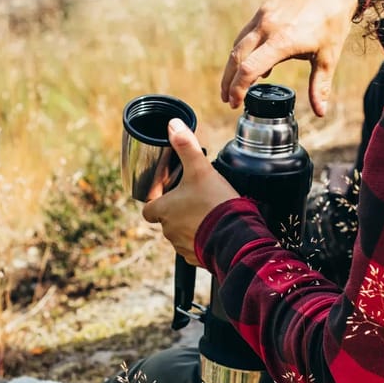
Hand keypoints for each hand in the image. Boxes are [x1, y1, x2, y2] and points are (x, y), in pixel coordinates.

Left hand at [142, 119, 238, 263]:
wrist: (236, 236)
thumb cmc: (215, 204)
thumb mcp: (200, 169)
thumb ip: (186, 146)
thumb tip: (173, 124)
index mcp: (164, 210)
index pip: (148, 208)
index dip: (156, 200)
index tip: (167, 195)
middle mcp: (169, 230)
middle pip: (166, 220)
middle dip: (178, 212)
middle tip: (196, 200)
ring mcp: (182, 246)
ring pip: (180, 235)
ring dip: (190, 226)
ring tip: (208, 215)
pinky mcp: (197, 258)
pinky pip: (194, 248)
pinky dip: (202, 240)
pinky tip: (215, 230)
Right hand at [222, 0, 357, 117]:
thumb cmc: (333, 19)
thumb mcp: (329, 56)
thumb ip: (320, 85)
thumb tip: (320, 112)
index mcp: (282, 41)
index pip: (249, 69)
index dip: (238, 88)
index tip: (235, 103)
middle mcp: (267, 28)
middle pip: (236, 58)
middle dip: (228, 82)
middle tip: (228, 100)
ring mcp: (263, 17)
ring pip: (238, 45)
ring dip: (232, 67)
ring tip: (233, 85)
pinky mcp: (264, 10)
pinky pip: (247, 33)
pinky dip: (243, 50)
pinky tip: (251, 63)